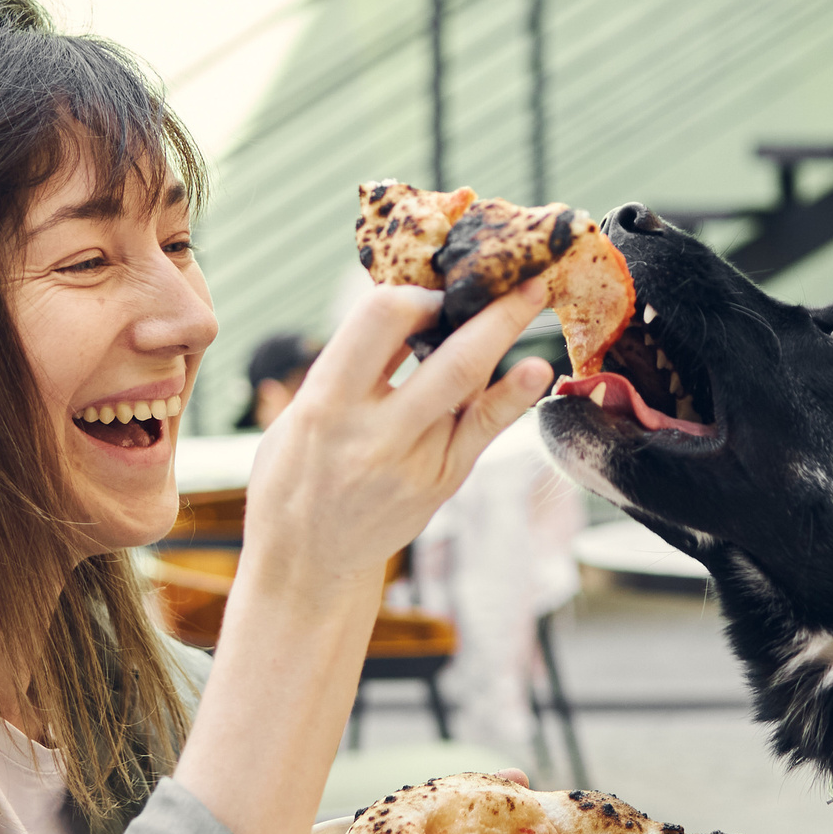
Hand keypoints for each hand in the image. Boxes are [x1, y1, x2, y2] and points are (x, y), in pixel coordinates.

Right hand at [239, 279, 552, 598]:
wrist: (307, 561)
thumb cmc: (295, 477)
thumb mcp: (298, 414)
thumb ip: (348, 367)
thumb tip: (404, 309)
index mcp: (325, 404)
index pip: (379, 321)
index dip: (414, 293)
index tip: (431, 288)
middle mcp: (374, 434)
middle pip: (449, 358)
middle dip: (492, 310)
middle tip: (522, 272)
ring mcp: (414, 463)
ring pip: (472, 389)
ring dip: (508, 337)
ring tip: (535, 297)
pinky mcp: (440, 483)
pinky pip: (483, 431)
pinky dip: (513, 397)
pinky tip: (537, 371)